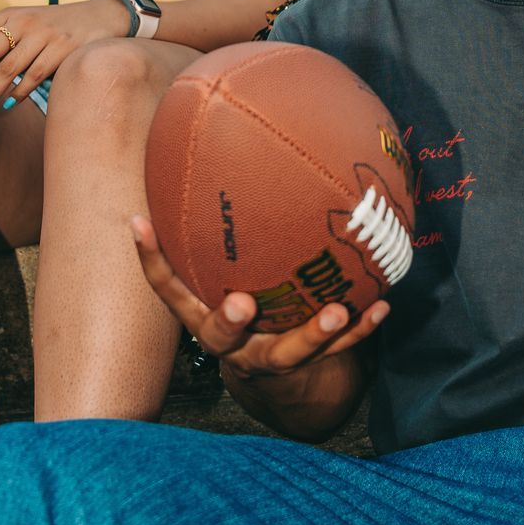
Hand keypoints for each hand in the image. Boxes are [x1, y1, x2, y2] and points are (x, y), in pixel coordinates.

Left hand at [0, 0, 131, 116]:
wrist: (100, 16)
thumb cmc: (53, 27)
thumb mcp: (24, 25)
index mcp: (9, 14)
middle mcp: (23, 22)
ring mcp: (45, 35)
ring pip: (8, 68)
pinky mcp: (64, 49)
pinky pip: (36, 76)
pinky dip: (19, 93)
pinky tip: (7, 106)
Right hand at [132, 214, 387, 384]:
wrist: (275, 375)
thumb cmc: (244, 301)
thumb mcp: (222, 275)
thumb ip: (214, 233)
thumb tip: (207, 149)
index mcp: (200, 315)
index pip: (167, 287)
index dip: (148, 256)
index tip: (140, 222)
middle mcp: (229, 341)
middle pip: (221, 337)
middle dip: (229, 322)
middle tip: (243, 304)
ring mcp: (268, 357)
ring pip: (288, 352)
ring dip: (313, 333)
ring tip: (336, 311)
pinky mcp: (308, 363)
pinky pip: (339, 349)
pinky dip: (361, 328)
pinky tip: (383, 304)